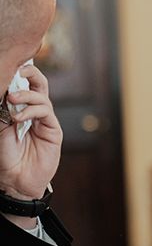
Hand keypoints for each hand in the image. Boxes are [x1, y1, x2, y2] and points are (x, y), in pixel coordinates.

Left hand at [0, 64, 61, 198]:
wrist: (15, 178)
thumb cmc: (4, 154)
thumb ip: (2, 107)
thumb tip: (5, 88)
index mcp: (20, 107)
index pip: (22, 83)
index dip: (18, 72)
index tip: (6, 67)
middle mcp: (33, 110)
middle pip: (38, 82)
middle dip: (28, 73)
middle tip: (17, 71)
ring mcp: (45, 120)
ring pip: (41, 95)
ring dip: (25, 95)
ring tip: (11, 101)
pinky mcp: (53, 130)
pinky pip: (45, 111)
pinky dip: (31, 110)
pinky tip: (19, 118)